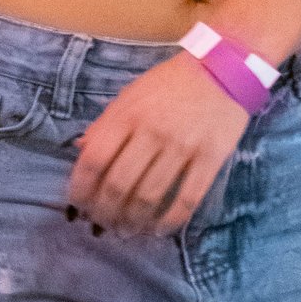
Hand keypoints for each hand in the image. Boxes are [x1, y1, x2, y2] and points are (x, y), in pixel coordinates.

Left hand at [69, 52, 248, 233]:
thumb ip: (106, 123)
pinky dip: (169, 221)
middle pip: (118, 185)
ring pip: (149, 196)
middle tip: (101, 224)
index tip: (77, 205)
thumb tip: (81, 151)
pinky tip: (158, 230)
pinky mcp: (210, 158)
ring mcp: (182, 146)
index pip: (94, 160)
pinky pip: (187, 198)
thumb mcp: (130, 94)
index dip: (81, 189)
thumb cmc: (170, 84)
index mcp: (127, 115)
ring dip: (132, 221)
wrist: (223, 70)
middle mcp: (152, 132)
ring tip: (125, 231)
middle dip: (104, 212)